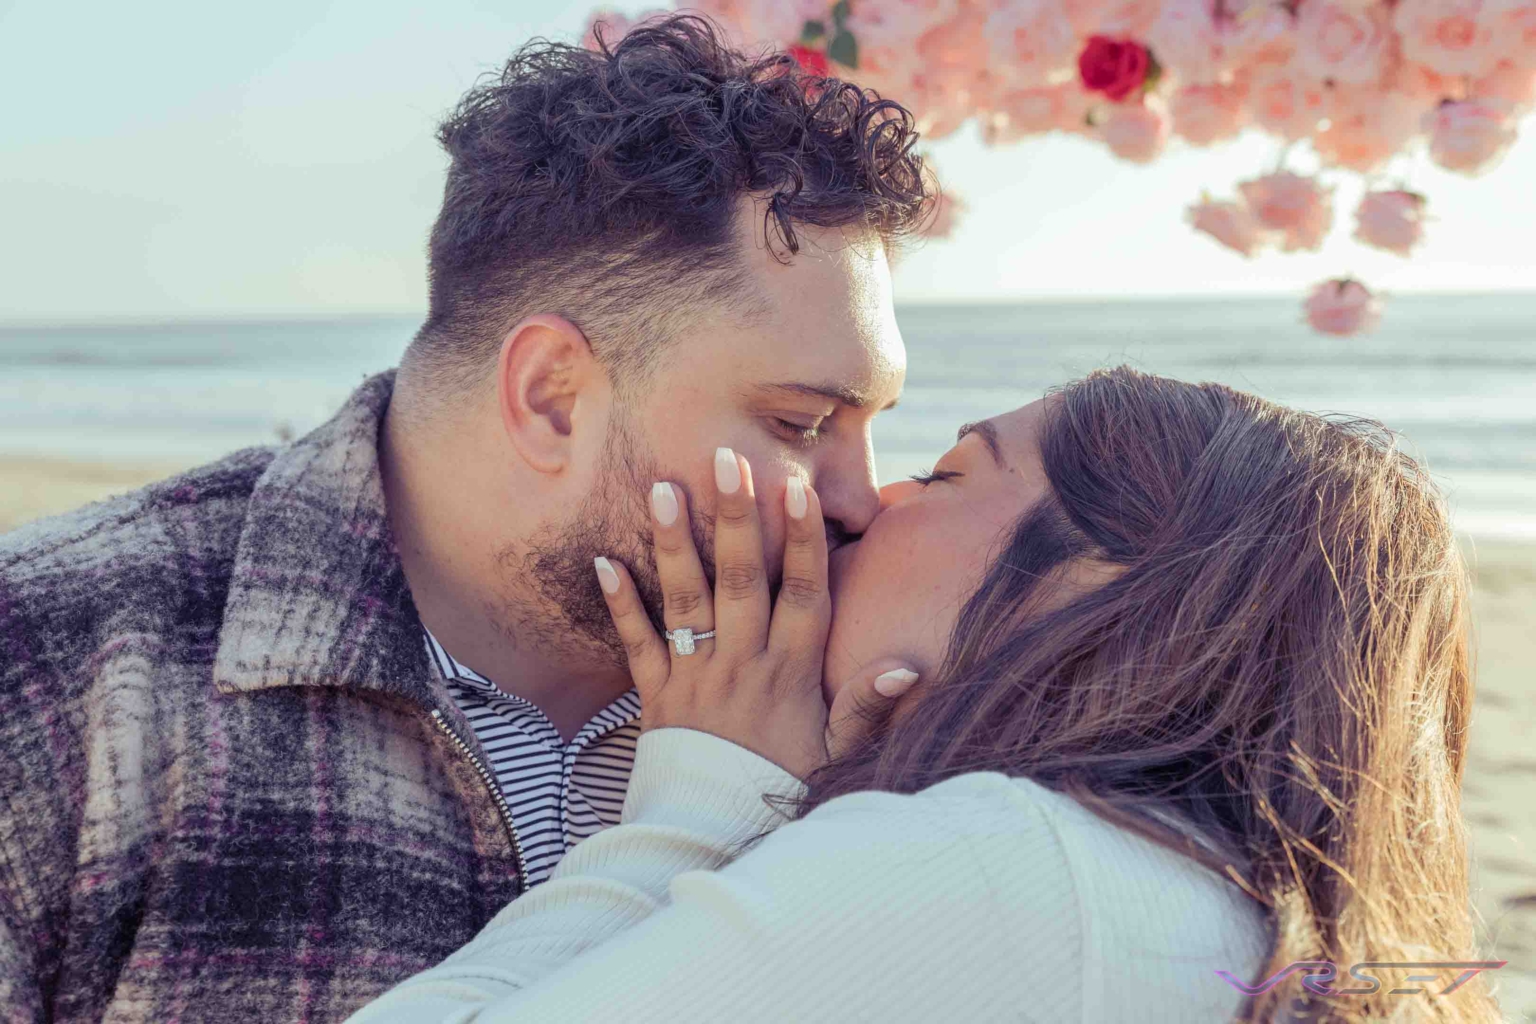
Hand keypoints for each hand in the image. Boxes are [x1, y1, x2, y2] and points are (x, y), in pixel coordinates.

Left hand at [593, 447, 919, 778]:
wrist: (714, 835)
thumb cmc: (781, 788)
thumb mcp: (836, 753)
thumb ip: (867, 707)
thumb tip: (908, 666)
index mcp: (790, 673)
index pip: (804, 593)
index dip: (802, 539)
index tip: (797, 487)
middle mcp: (742, 665)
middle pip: (742, 580)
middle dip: (736, 518)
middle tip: (726, 458)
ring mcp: (695, 676)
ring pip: (686, 600)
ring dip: (675, 544)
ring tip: (663, 489)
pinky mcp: (655, 694)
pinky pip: (636, 643)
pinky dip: (619, 603)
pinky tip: (603, 560)